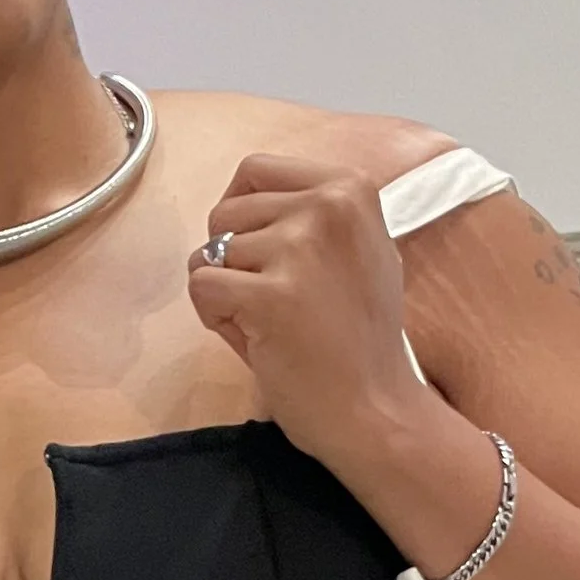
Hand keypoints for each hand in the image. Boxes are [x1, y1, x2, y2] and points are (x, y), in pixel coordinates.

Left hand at [188, 155, 426, 474]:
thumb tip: (245, 197)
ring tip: (271, 322)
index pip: (256, 170)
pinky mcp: (271, 294)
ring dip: (226, 291)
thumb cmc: (361, 341)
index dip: (242, 215)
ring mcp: (300, 247)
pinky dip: (214, 317)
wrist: (378, 410)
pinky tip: (257, 339)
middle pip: (226, 211)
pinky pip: (201, 286)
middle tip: (274, 301)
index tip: (263, 254)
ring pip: (210, 250)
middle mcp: (328, 205)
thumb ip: (312, 215)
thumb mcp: (359, 250)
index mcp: (351, 187)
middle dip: (233, 259)